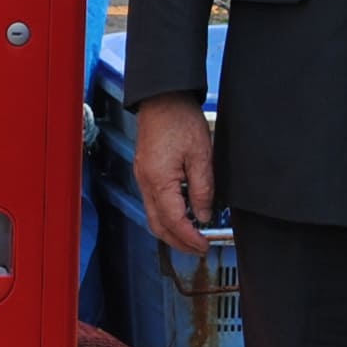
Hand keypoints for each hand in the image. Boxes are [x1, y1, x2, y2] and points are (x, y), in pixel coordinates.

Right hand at [133, 94, 216, 255]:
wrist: (162, 98)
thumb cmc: (180, 120)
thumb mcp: (201, 155)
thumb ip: (203, 189)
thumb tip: (203, 215)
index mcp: (159, 181)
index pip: (174, 222)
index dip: (190, 238)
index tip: (204, 246)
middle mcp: (146, 182)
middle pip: (158, 226)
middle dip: (178, 242)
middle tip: (198, 249)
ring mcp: (143, 177)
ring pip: (153, 216)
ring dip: (171, 230)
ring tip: (192, 236)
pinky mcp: (145, 171)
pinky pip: (152, 202)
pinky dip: (166, 215)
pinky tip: (182, 214)